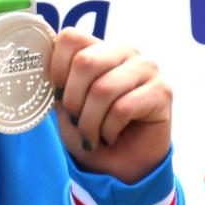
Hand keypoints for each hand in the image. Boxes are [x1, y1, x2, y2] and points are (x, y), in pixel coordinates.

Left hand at [47, 28, 172, 183]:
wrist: (118, 167)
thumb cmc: (90, 130)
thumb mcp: (65, 103)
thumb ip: (58, 79)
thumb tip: (42, 59)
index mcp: (100, 47)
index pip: (71, 38)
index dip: (56, 69)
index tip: (58, 95)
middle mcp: (126, 51)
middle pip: (85, 62)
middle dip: (73, 100)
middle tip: (75, 121)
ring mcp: (147, 69)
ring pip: (103, 89)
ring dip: (89, 122)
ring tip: (91, 135)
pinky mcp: (162, 91)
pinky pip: (123, 108)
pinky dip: (109, 129)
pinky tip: (111, 136)